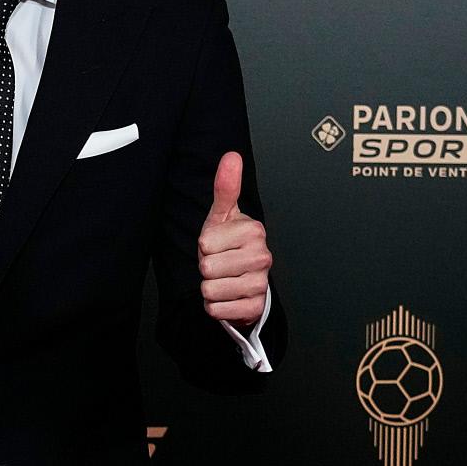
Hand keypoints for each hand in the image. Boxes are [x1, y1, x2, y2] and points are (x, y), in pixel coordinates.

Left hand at [197, 151, 270, 327]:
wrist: (242, 281)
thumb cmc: (228, 245)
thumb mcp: (222, 216)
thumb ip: (225, 187)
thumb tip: (232, 156)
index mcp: (253, 231)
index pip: (205, 243)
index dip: (204, 246)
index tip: (217, 245)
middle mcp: (262, 256)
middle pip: (207, 267)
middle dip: (206, 268)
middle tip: (219, 264)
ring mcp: (261, 283)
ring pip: (210, 290)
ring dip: (209, 288)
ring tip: (222, 280)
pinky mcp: (255, 308)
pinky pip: (217, 310)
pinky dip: (215, 307)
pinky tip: (227, 297)